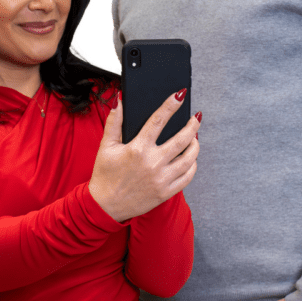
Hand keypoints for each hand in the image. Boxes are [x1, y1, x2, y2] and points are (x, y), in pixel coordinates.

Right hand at [89, 90, 200, 222]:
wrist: (105, 206)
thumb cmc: (105, 175)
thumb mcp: (106, 146)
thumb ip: (114, 121)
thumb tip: (119, 100)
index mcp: (138, 149)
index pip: (158, 120)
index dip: (171, 105)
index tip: (180, 95)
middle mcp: (153, 163)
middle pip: (181, 140)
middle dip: (192, 126)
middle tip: (196, 118)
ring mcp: (161, 179)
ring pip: (189, 159)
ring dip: (195, 145)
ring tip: (195, 137)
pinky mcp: (165, 192)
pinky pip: (187, 177)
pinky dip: (192, 166)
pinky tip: (191, 159)